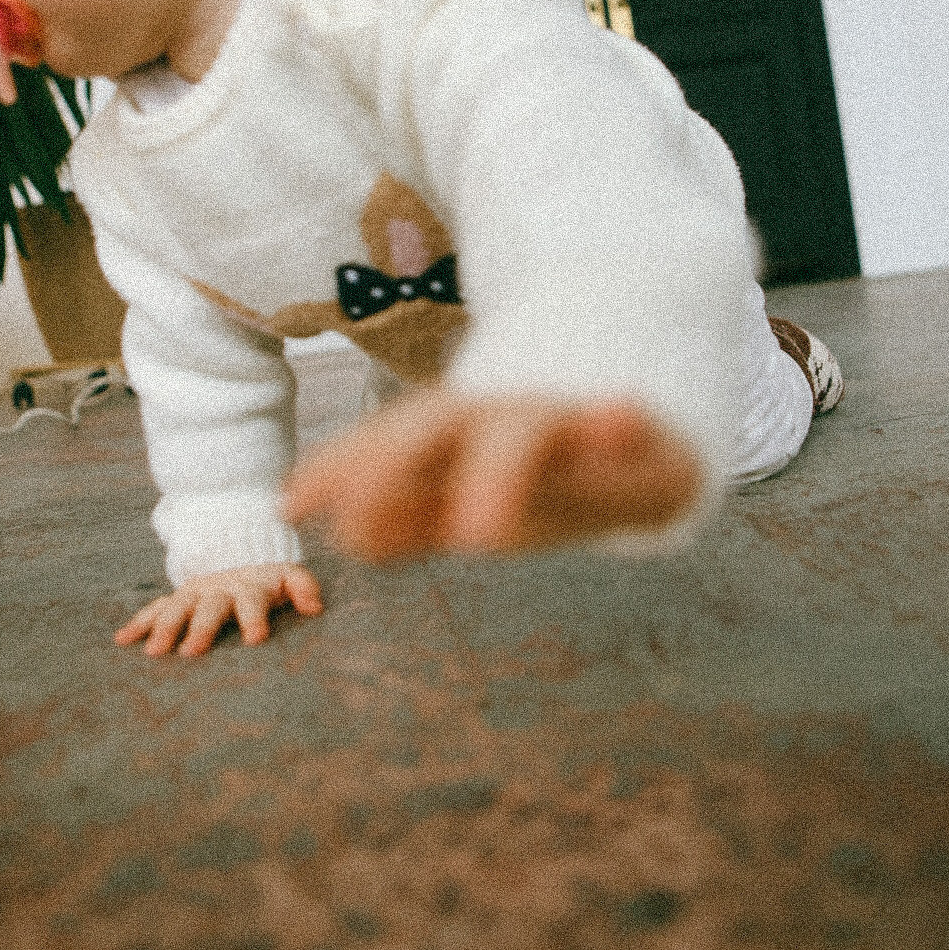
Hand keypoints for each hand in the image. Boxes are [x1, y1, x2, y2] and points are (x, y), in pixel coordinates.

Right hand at [114, 562, 322, 656]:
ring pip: (177, 607)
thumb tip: (315, 607)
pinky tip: (122, 640)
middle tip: (191, 653)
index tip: (256, 639)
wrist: (239, 552)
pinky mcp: (177, 598)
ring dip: (164, 627)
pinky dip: (139, 622)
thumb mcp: (289, 577)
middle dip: (200, 628)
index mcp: (249, 587)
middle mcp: (219, 589)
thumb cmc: (269, 581)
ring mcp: (195, 593)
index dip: (254, 618)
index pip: (252, 601)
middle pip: (209, 607)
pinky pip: (154, 608)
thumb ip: (304, 587)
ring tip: (154, 652)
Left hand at [282, 389, 702, 561]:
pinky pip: (633, 427)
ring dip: (500, 469)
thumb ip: (407, 515)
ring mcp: (572, 428)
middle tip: (349, 522)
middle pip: (443, 426)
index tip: (292, 502)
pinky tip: (619, 417)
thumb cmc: (549, 473)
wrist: (656, 438)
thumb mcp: (474, 493)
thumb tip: (335, 526)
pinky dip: (618, 423)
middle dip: (395, 463)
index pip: (391, 442)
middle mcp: (507, 424)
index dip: (343, 465)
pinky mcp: (642, 439)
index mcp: (465, 440)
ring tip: (476, 533)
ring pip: (525, 431)